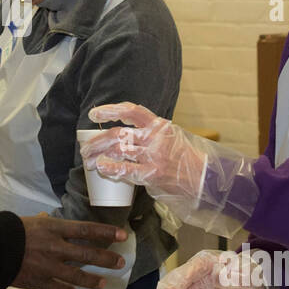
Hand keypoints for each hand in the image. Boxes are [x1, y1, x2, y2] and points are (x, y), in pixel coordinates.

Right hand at [12, 215, 126, 288]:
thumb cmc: (8, 229)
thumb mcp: (30, 220)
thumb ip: (44, 223)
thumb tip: (47, 220)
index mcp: (53, 228)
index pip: (86, 230)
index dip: (106, 233)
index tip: (122, 236)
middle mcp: (56, 247)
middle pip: (88, 254)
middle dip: (106, 259)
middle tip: (120, 263)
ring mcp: (49, 267)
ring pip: (77, 275)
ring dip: (91, 279)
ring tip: (102, 283)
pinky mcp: (39, 282)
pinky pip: (58, 288)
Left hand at [82, 102, 205, 200]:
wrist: (203, 177)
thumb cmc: (183, 157)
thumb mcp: (169, 136)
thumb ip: (148, 132)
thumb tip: (119, 134)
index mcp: (159, 125)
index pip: (132, 111)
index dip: (111, 110)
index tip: (94, 114)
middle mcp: (155, 137)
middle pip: (119, 134)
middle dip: (97, 141)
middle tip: (85, 148)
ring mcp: (154, 156)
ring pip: (119, 150)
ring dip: (99, 156)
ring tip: (88, 161)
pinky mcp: (153, 174)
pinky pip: (127, 169)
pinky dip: (111, 168)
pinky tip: (102, 167)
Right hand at [156, 249, 264, 288]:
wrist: (246, 276)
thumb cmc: (245, 271)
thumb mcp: (244, 272)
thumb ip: (233, 276)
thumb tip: (221, 280)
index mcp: (207, 260)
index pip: (192, 267)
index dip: (184, 276)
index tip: (180, 287)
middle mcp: (196, 268)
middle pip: (178, 275)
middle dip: (170, 288)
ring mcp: (193, 279)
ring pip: (175, 285)